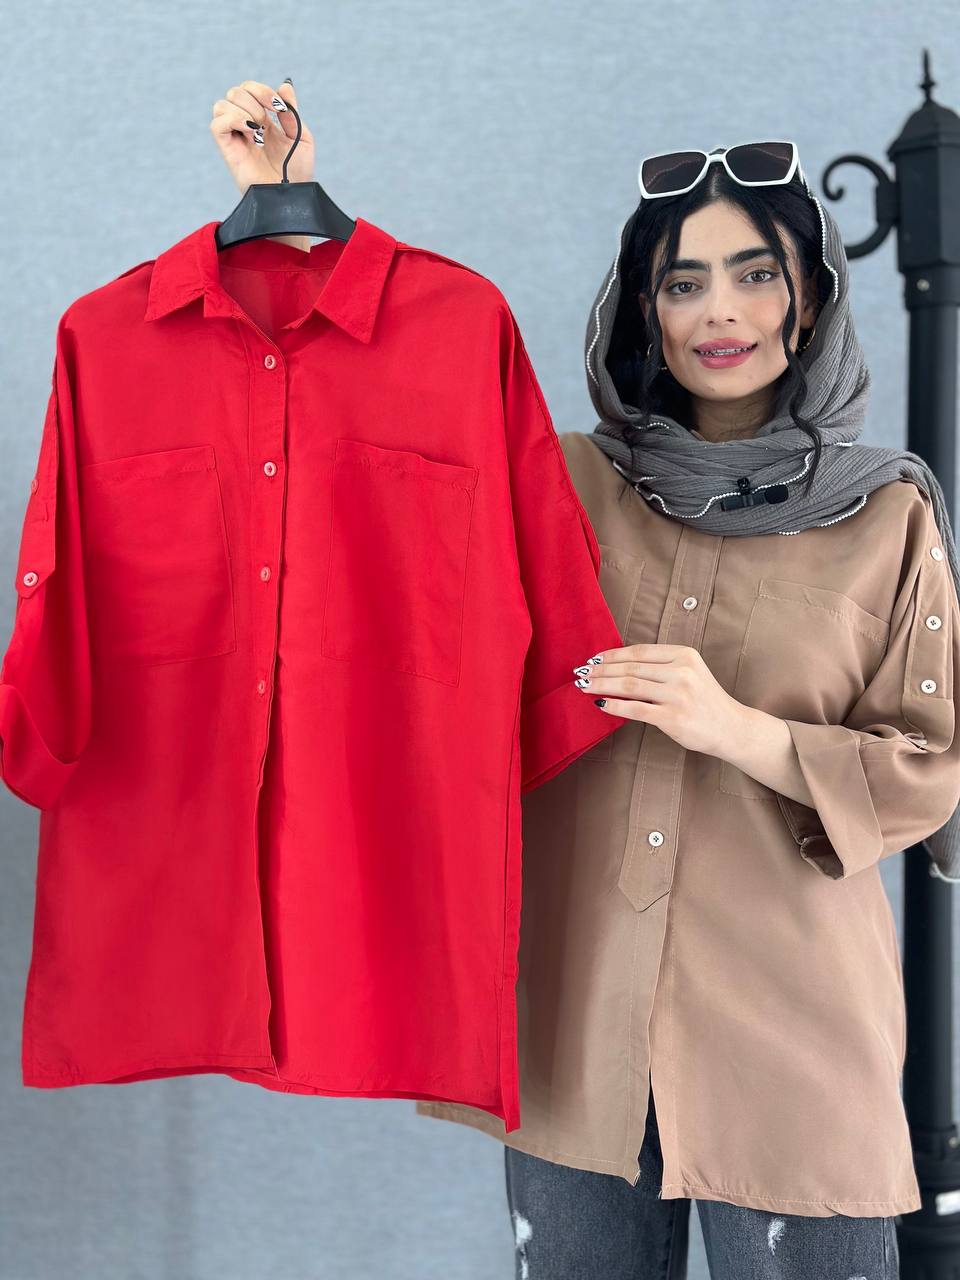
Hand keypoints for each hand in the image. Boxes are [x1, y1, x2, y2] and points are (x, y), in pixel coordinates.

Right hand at [209, 79, 316, 250]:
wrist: (292, 195)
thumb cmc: (298, 172)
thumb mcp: (301, 136)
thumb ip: (291, 111)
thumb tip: (284, 86)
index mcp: (262, 120)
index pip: (249, 89)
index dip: (262, 90)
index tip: (279, 106)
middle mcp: (246, 126)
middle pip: (234, 92)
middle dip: (253, 98)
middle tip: (268, 120)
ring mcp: (236, 138)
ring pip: (221, 104)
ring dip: (243, 109)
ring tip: (259, 130)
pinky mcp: (229, 150)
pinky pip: (217, 124)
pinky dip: (232, 119)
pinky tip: (250, 132)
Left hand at [573, 643, 746, 756]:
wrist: (732, 728)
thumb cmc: (705, 701)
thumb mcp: (688, 674)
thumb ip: (659, 668)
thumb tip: (616, 667)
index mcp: (684, 655)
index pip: (639, 652)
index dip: (612, 655)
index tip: (593, 659)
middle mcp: (682, 672)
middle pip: (630, 668)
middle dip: (601, 671)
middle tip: (581, 674)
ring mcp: (678, 695)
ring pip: (629, 686)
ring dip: (602, 685)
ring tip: (584, 686)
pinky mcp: (673, 717)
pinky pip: (635, 709)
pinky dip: (614, 706)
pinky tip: (600, 704)